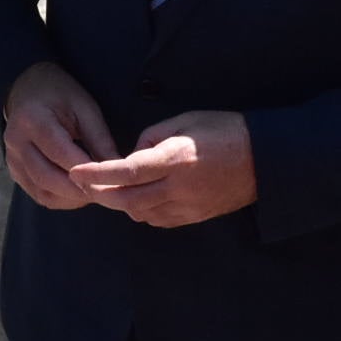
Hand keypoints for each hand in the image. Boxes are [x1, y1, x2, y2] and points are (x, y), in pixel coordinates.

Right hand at [3, 61, 115, 210]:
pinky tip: (80, 194)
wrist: (29, 90)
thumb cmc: (61, 95)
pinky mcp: (15, 172)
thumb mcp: (85, 108)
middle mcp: (16, 142)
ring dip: (72, 199)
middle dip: (80, 190)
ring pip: (42, 192)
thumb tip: (120, 170)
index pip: (61, 153)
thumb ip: (100, 139)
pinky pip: (38, 195)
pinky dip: (61, 200)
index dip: (87, 172)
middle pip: (48, 177)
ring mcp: (12, 159)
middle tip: (107, 194)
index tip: (112, 182)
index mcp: (32, 119)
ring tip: (96, 194)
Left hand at [67, 110, 258, 226]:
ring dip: (121, 203)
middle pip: (126, 200)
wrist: (265, 159)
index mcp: (175, 158)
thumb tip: (132, 155)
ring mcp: (188, 206)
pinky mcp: (195, 217)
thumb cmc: (225, 130)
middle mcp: (179, 187)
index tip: (75, 172)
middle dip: (100, 193)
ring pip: (140, 213)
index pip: (126, 170)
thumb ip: (152, 137)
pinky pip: (158, 220)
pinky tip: (139, 198)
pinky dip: (142, 210)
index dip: (97, 173)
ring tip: (111, 188)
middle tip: (83, 184)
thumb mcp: (186, 120)